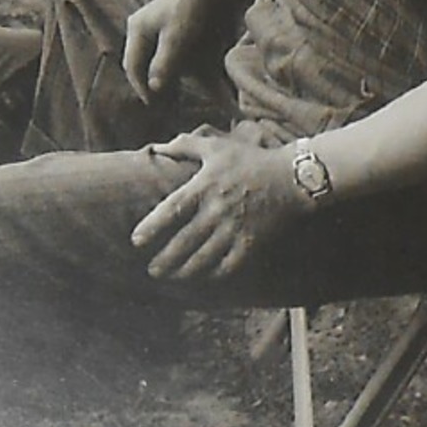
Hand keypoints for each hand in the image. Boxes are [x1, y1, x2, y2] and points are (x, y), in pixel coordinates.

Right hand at [121, 0, 212, 103]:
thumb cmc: (190, 8)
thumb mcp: (175, 38)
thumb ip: (164, 64)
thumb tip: (153, 89)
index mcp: (138, 29)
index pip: (132, 65)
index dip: (141, 87)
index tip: (152, 104)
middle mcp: (148, 31)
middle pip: (149, 67)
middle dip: (159, 86)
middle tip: (168, 107)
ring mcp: (166, 32)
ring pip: (168, 65)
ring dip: (179, 82)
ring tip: (187, 99)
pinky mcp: (184, 33)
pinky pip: (185, 60)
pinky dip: (194, 74)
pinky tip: (205, 86)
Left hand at [131, 133, 298, 280]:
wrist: (291, 179)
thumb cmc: (249, 161)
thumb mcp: (215, 147)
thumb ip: (184, 146)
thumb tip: (156, 147)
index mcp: (204, 187)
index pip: (172, 210)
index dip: (152, 226)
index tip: (136, 240)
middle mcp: (216, 210)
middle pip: (185, 240)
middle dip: (166, 258)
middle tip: (152, 271)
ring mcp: (234, 229)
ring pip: (205, 257)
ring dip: (186, 270)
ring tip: (171, 278)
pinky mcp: (251, 243)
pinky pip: (229, 264)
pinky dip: (215, 274)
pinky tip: (203, 280)